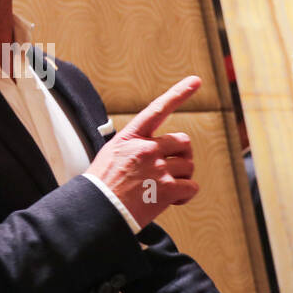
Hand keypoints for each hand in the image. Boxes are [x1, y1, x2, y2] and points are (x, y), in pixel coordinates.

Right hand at [85, 76, 200, 227]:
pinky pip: (191, 187)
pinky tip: (171, 200)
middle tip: (173, 169)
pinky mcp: (166, 189)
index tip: (196, 81)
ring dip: (182, 178)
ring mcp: (158, 168)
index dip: (179, 93)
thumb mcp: (110, 156)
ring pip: (188, 166)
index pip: (157, 109)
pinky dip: (185, 195)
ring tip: (166, 189)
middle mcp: (146, 148)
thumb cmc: (101, 187)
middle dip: (182, 156)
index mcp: (131, 137)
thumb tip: (151, 153)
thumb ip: (133, 148)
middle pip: (183, 143)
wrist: (96, 211)